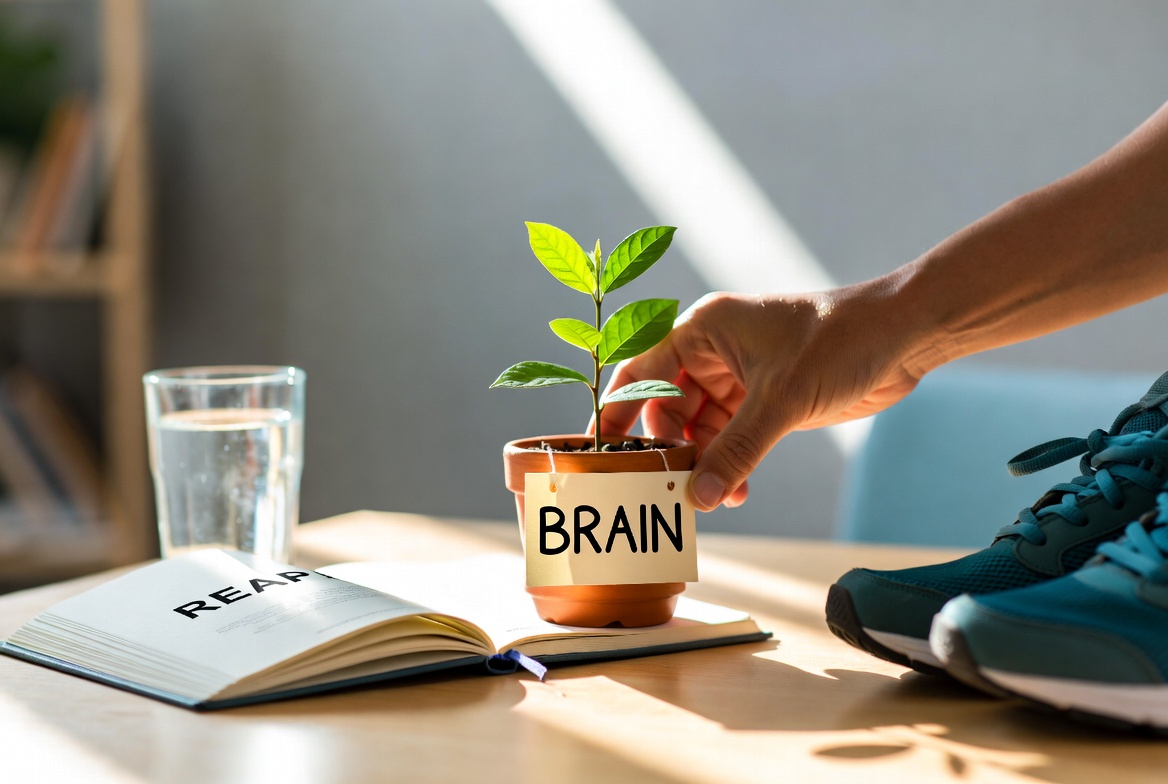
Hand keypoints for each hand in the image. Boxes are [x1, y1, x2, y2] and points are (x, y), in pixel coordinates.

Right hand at [594, 287, 929, 510]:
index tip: (600, 451)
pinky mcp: (765, 401)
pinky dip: (728, 466)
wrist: (902, 337)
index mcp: (703, 330)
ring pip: (699, 430)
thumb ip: (736, 451)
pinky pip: (730, 440)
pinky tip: (735, 492)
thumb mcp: (781, 399)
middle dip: (668, 450)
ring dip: (702, 464)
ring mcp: (739, 378)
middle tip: (666, 490)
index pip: (641, 373)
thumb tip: (698, 497)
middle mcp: (713, 352)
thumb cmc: (839, 340)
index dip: (618, 412)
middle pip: (666, 408)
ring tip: (708, 498)